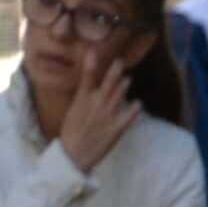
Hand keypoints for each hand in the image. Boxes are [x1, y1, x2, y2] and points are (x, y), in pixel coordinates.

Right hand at [57, 54, 141, 174]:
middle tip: (120, 61)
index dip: (91, 62)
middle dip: (115, 69)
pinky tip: (137, 104)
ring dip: (124, 84)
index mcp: (82, 100)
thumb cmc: (70, 135)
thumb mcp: (72, 112)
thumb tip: (90, 88)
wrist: (73, 157)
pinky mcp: (118, 127)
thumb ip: (82, 99)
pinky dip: (135, 107)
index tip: (93, 50)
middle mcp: (96, 104)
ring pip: (121, 92)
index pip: (87, 77)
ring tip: (126, 80)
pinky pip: (132, 113)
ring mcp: (108, 114)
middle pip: (109, 81)